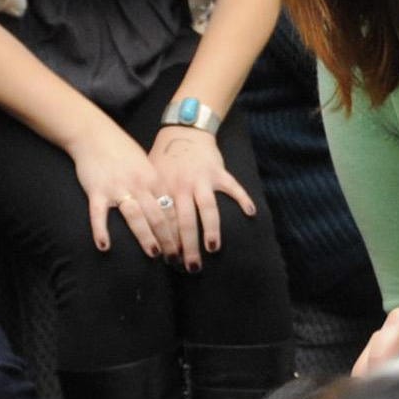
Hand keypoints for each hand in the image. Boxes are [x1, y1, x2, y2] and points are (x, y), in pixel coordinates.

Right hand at [68, 126, 175, 258]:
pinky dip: (101, 230)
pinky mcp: (96, 190)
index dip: (180, 230)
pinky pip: (99, 214)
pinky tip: (104, 246)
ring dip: (146, 236)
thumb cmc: (122, 152)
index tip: (187, 247)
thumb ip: (156, 187)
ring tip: (154, 254)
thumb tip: (170, 209)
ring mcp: (117, 188)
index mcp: (153, 179)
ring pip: (135, 216)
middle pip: (158, 216)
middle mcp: (139, 185)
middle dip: (169, 239)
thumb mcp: (146, 166)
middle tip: (177, 258)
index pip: (171, 209)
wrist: (95, 134)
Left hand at [144, 125, 258, 272]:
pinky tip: (250, 213)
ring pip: (207, 208)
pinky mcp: (219, 172)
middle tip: (191, 266)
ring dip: (211, 229)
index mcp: (164, 189)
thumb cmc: (165, 158)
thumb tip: (147, 230)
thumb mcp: (152, 177)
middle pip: (184, 221)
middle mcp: (183, 186)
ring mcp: (202, 179)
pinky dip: (242, 199)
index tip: (170, 261)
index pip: (165, 221)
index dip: (167, 242)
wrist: (183, 131)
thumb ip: (153, 200)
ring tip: (212, 249)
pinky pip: (233, 187)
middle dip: (187, 246)